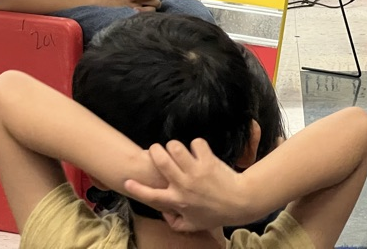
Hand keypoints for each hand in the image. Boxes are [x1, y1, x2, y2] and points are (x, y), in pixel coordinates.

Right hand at [124, 138, 246, 231]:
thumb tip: (164, 214)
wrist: (239, 201)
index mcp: (176, 200)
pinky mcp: (208, 160)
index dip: (137, 187)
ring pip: (176, 147)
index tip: (127, 180)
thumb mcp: (192, 224)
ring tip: (178, 149)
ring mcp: (195, 171)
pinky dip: (197, 144)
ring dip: (175, 145)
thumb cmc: (215, 213)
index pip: (151, 195)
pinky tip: (199, 149)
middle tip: (157, 149)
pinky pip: (197, 143)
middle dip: (155, 151)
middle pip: (161, 160)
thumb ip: (176, 222)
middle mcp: (182, 184)